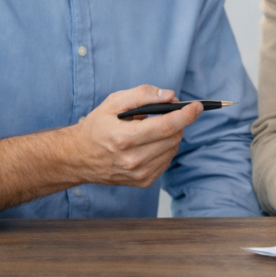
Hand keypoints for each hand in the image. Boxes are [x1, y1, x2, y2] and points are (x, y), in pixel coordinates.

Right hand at [71, 85, 202, 187]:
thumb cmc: (96, 127)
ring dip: (172, 135)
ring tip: (152, 129)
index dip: (186, 115)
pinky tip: (151, 143)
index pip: (167, 126)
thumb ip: (142, 94)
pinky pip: (167, 161)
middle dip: (178, 122)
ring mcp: (138, 173)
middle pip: (174, 137)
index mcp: (125, 138)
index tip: (197, 106)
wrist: (78, 157)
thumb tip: (169, 95)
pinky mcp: (142, 182)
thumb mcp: (113, 102)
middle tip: (169, 113)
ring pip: (173, 149)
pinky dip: (165, 148)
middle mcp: (133, 159)